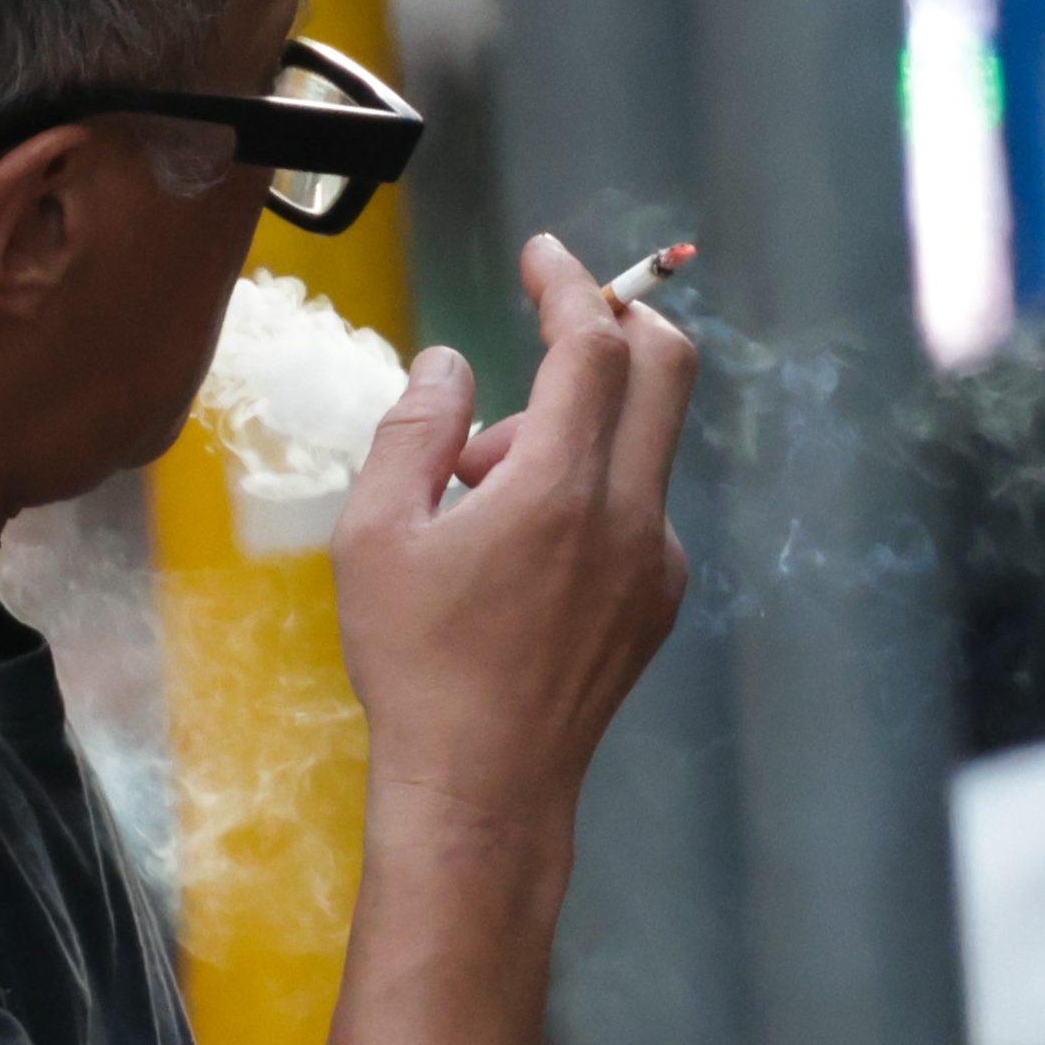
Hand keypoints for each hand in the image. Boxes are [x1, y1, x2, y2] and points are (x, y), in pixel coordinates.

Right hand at [331, 233, 695, 847]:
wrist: (483, 790)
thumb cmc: (416, 664)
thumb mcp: (378, 535)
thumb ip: (416, 428)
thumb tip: (449, 361)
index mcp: (560, 490)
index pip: (593, 345)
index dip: (570, 283)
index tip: (543, 255)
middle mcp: (629, 516)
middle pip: (666, 370)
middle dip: (620, 320)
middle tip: (558, 313)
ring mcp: (656, 560)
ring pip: (639, 442)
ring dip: (574, 424)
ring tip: (476, 494)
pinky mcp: (660, 598)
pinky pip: (634, 504)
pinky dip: (585, 486)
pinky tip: (514, 550)